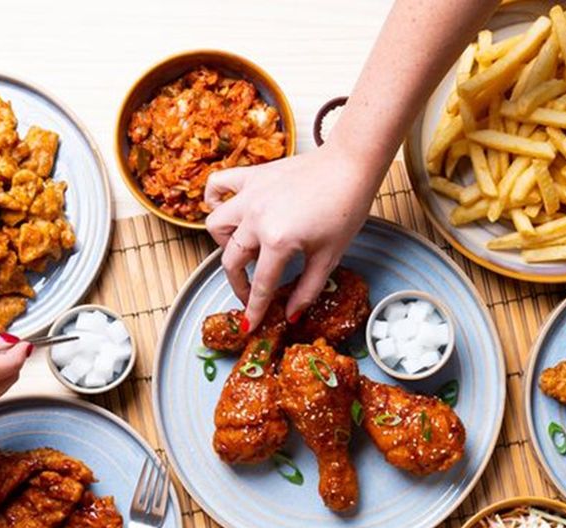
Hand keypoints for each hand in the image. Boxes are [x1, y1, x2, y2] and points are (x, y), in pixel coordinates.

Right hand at [204, 141, 377, 330]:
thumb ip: (307, 290)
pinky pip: (217, 184)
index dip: (254, 309)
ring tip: (243, 251)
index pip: (260, 285)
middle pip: (232, 260)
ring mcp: (250, 195)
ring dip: (225, 243)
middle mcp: (256, 217)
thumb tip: (291, 314)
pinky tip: (229, 211)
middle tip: (251, 294)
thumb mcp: (329, 257)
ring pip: (217, 224)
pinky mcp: (252, 176)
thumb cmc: (346, 209)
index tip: (250, 325)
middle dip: (239, 284)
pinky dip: (215, 198)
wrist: (351, 164)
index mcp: (278, 240)